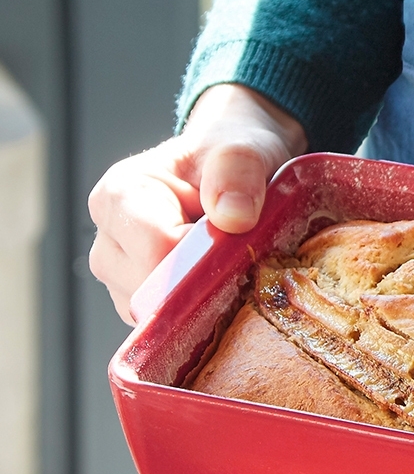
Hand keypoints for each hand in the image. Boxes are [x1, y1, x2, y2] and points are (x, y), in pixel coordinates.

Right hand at [88, 84, 306, 323]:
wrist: (234, 170)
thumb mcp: (243, 148)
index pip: (157, 250)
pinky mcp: (145, 304)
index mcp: (120, 196)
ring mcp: (122, 279)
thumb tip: (233, 216)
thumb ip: (238, 170)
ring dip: (206, 298)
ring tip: (230, 260)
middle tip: (242, 251)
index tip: (239, 240)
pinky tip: (222, 281)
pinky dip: (203, 311)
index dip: (205, 255)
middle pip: (154, 291)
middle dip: (206, 280)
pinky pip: (172, 326)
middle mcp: (109, 241)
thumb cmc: (231, 156)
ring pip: (163, 315)